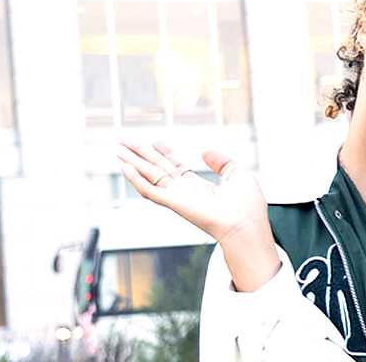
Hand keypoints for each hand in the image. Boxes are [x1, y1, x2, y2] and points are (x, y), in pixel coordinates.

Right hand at [117, 142, 270, 243]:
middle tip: (125, 140)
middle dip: (141, 154)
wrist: (246, 225)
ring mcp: (177, 198)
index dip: (164, 153)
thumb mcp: (237, 175)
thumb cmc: (247, 207)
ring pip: (149, 176)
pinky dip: (135, 179)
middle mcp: (185, 193)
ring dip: (132, 162)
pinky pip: (149, 190)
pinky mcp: (173, 203)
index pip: (175, 168)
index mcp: (199, 188)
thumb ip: (221, 162)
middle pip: (157, 169)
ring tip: (118, 149)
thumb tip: (205, 150)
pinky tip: (125, 167)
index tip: (154, 140)